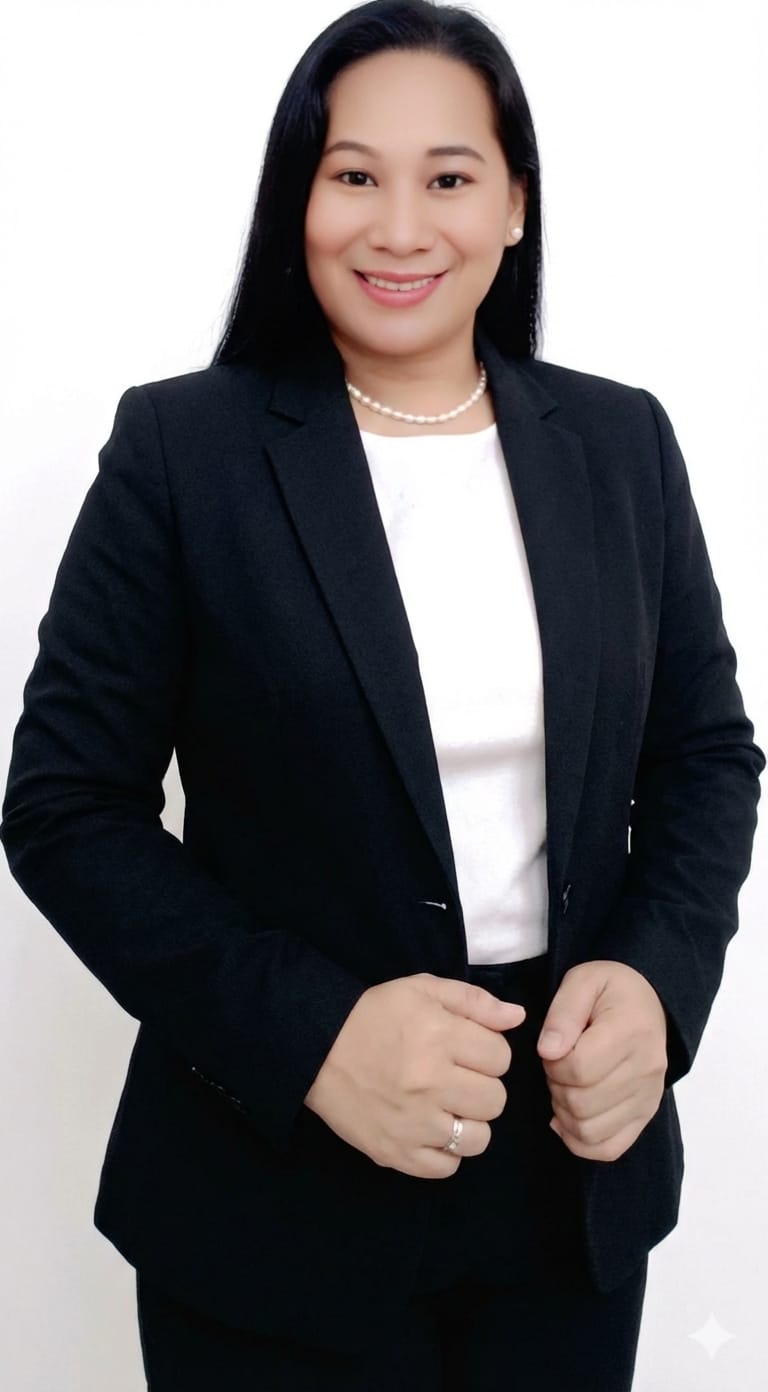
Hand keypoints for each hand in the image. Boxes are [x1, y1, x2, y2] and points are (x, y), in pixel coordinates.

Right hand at [304, 974, 525, 1178]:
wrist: (316, 1048)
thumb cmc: (374, 1015)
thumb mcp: (422, 990)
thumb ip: (474, 1001)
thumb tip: (517, 1017)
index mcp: (439, 1036)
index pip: (502, 1057)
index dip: (488, 1052)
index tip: (466, 1050)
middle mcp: (430, 1082)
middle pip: (496, 1100)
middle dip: (482, 1087)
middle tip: (456, 1078)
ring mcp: (414, 1123)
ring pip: (478, 1139)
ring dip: (468, 1123)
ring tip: (446, 1106)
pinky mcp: (396, 1153)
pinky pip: (446, 1167)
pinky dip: (445, 1152)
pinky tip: (431, 1130)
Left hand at [536, 960, 667, 1161]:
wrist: (648, 1002)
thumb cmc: (610, 990)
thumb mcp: (582, 982)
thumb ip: (562, 1014)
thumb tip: (548, 1052)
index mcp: (631, 1032)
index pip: (578, 1069)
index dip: (552, 1064)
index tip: (552, 1050)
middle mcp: (647, 1070)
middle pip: (582, 1103)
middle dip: (556, 1088)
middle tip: (556, 1068)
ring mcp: (649, 1097)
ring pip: (591, 1131)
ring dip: (565, 1114)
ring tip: (565, 1088)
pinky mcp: (646, 1115)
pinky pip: (609, 1149)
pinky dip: (580, 1141)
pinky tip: (568, 1118)